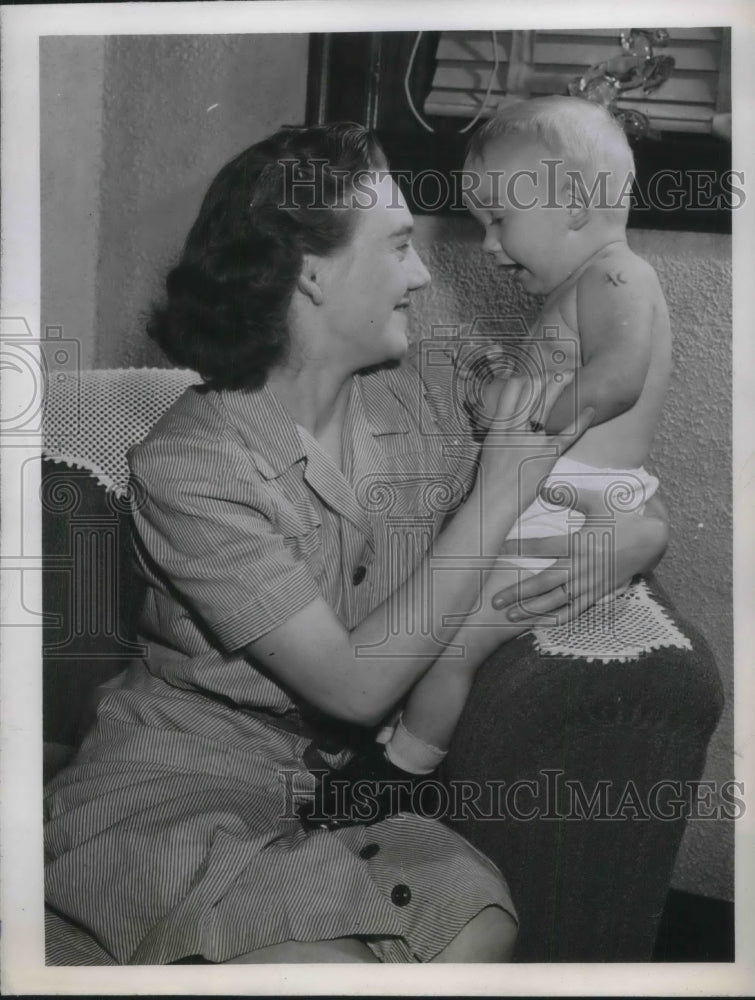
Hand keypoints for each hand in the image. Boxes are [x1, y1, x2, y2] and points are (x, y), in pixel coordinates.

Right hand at [477, 370, 593, 508]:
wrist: (495, 502)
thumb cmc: (491, 479)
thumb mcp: (489, 449)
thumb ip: (500, 433)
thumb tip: (508, 423)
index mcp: (498, 427)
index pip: (510, 393)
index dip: (522, 380)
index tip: (531, 375)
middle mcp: (514, 430)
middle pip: (530, 395)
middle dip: (545, 379)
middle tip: (558, 370)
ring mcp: (531, 442)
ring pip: (546, 407)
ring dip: (559, 388)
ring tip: (570, 375)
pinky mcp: (546, 455)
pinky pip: (567, 434)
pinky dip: (580, 421)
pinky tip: (590, 410)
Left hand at [491, 510, 668, 625]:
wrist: (651, 540)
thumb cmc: (621, 517)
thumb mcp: (597, 500)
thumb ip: (569, 494)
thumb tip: (542, 486)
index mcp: (580, 542)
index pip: (542, 546)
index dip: (518, 547)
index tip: (497, 550)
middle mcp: (582, 566)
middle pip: (544, 582)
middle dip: (518, 592)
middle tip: (494, 601)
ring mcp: (590, 583)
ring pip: (557, 600)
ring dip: (532, 609)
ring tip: (509, 615)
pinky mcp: (598, 593)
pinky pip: (576, 609)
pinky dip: (557, 618)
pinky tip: (540, 623)